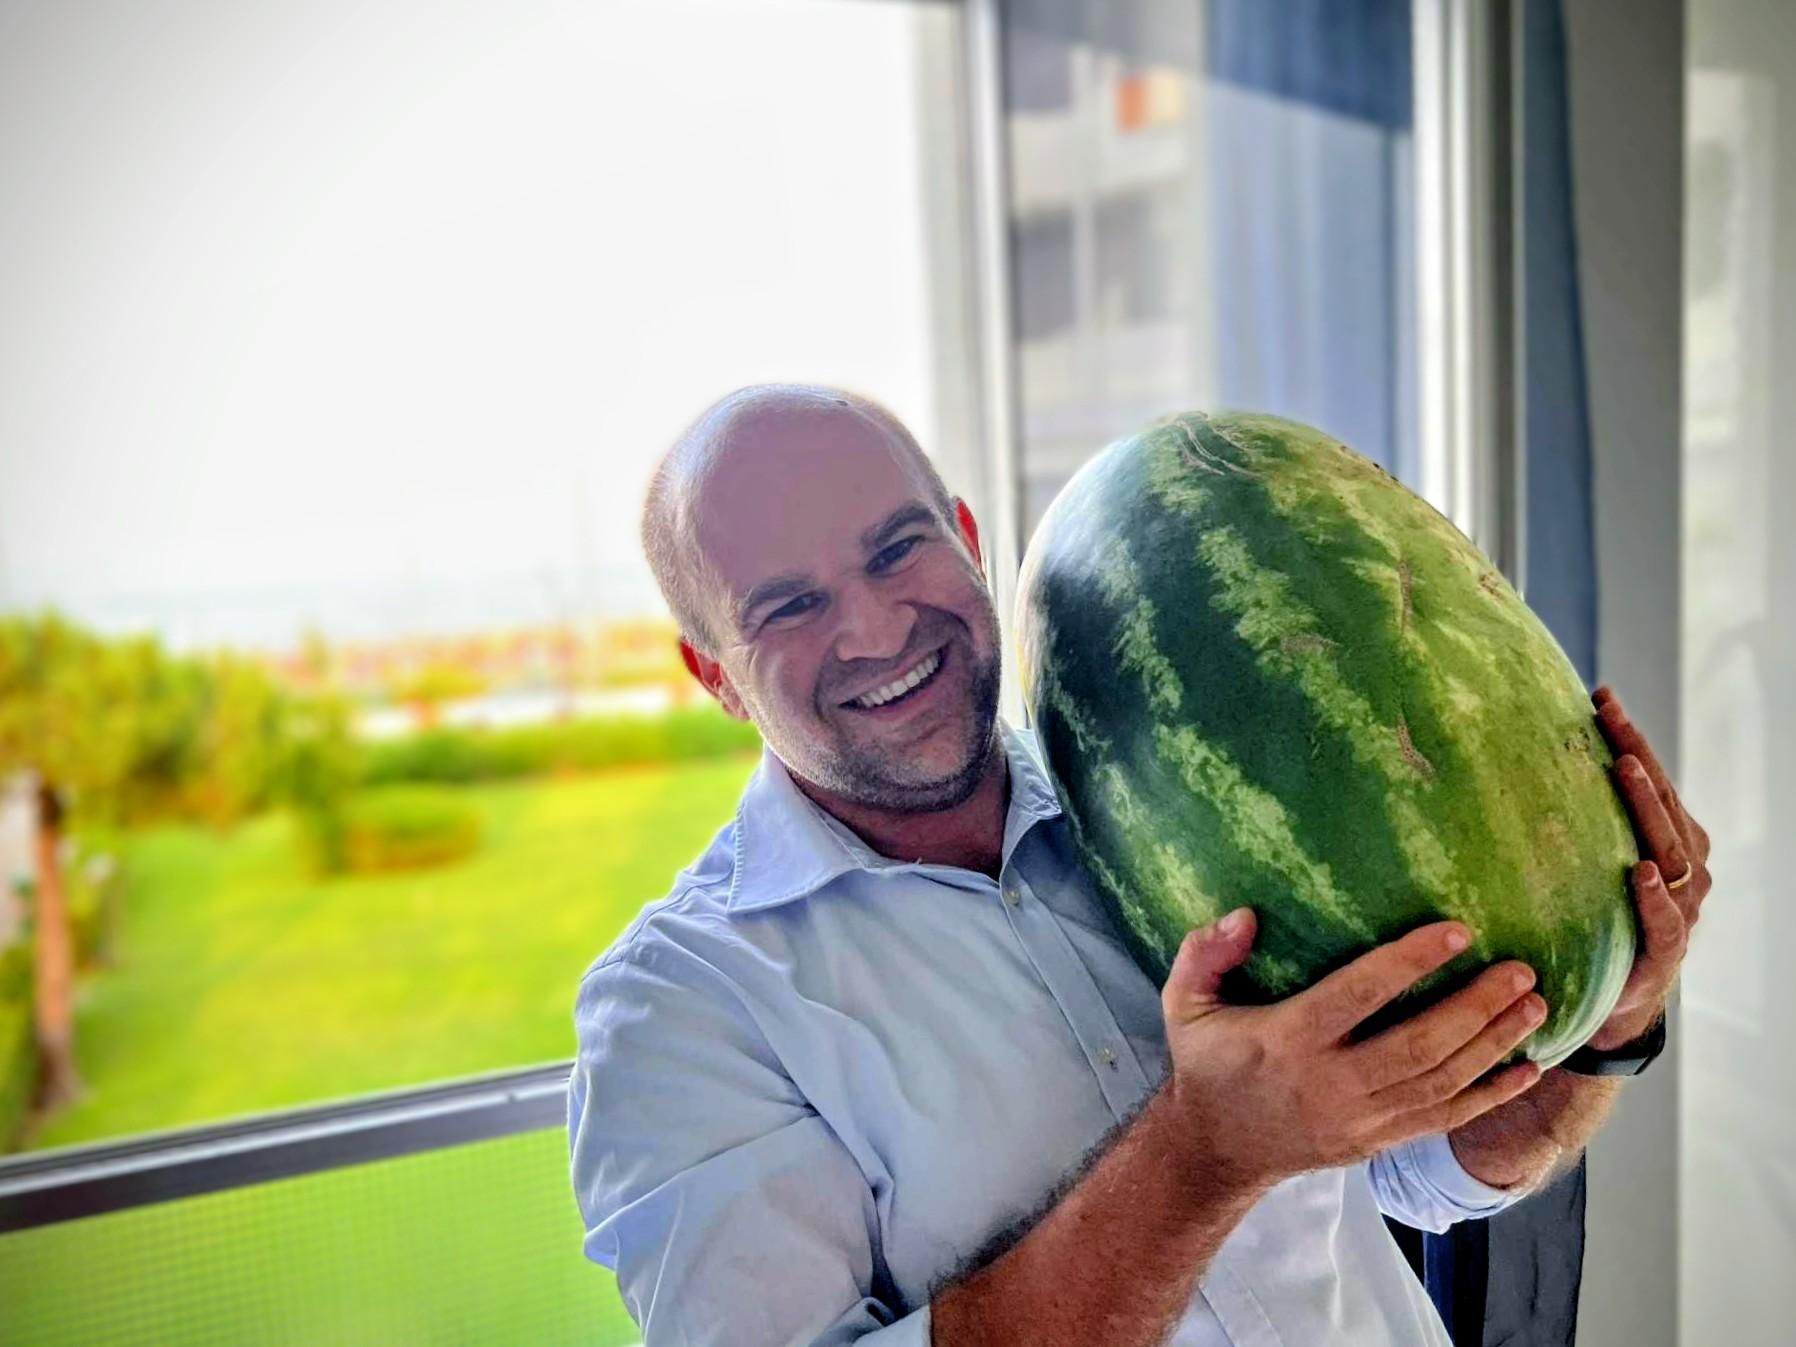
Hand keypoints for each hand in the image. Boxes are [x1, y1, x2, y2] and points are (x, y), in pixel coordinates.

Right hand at [1160, 910, 1543, 1192]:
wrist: (1216, 1149)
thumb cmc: (1208, 1062)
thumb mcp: (1185, 1003)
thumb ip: (1205, 953)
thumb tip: (1246, 915)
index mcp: (1286, 1040)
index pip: (1357, 996)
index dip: (1409, 963)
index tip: (1457, 932)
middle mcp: (1330, 1083)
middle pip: (1418, 1045)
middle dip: (1476, 1008)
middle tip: (1520, 970)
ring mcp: (1359, 1119)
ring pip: (1440, 1083)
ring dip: (1493, 1045)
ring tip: (1533, 1006)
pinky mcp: (1377, 1142)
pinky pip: (1444, 1120)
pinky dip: (1491, 1096)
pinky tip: (1529, 1070)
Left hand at [1588, 687, 1713, 1048]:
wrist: (1613, 999)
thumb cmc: (1596, 921)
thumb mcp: (1583, 869)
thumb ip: (1569, 826)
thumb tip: (1501, 764)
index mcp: (1667, 840)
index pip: (1649, 778)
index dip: (1629, 736)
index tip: (1601, 696)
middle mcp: (1683, 868)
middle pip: (1662, 802)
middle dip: (1636, 754)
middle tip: (1610, 717)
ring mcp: (1681, 909)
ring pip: (1672, 850)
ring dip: (1648, 808)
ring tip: (1624, 769)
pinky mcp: (1667, 952)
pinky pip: (1667, 921)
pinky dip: (1657, 896)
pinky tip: (1643, 872)